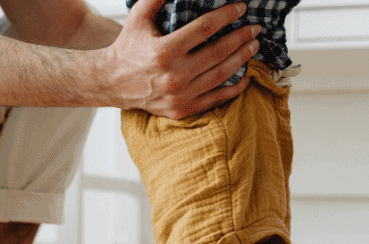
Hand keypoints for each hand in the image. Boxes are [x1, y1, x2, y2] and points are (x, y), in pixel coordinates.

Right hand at [98, 0, 260, 118]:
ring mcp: (180, 95)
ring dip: (242, 59)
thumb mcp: (138, 17)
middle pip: (218, 52)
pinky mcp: (183, 109)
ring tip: (253, 46)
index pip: (205, 28)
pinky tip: (246, 76)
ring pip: (221, 75)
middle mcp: (174, 75)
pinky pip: (216, 99)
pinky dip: (234, 88)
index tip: (240, 8)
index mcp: (164, 50)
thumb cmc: (128, 47)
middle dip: (241, 38)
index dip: (226, 16)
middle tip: (255, 29)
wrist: (112, 82)